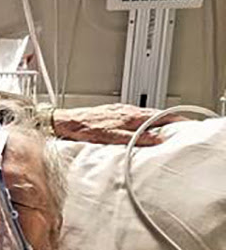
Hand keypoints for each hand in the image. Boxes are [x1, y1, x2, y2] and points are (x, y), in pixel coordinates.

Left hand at [52, 103, 180, 145]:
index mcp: (129, 115)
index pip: (159, 115)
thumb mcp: (111, 137)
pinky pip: (133, 118)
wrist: (65, 122)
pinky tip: (141, 130)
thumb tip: (155, 139)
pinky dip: (142, 123)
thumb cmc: (84, 128)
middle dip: (168, 121)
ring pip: (143, 116)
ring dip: (155, 122)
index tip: (185, 126)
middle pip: (154, 115)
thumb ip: (134, 138)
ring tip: (164, 131)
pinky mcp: (112, 114)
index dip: (174, 120)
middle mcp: (125, 110)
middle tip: (179, 129)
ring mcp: (119, 111)